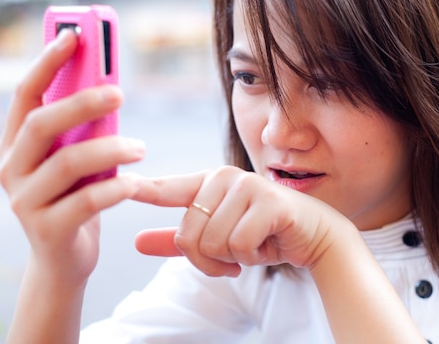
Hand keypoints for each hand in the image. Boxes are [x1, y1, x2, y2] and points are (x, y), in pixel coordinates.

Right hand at [0, 29, 144, 285]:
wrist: (63, 261)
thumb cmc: (74, 199)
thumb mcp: (75, 161)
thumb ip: (81, 131)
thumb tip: (109, 87)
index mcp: (15, 145)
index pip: (25, 95)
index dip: (46, 63)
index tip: (73, 36)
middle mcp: (11, 169)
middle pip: (41, 124)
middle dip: (81, 103)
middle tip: (119, 93)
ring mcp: (24, 202)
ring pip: (67, 162)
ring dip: (110, 149)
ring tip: (141, 147)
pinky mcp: (46, 230)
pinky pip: (86, 201)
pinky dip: (116, 188)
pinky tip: (136, 183)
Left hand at [133, 166, 345, 277]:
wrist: (315, 237)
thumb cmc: (265, 235)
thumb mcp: (218, 240)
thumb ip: (179, 241)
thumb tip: (136, 241)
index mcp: (211, 183)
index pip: (171, 188)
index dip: (146, 189)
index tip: (122, 184)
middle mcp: (227, 178)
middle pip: (188, 234)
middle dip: (208, 260)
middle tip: (233, 257)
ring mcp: (248, 186)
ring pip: (212, 242)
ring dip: (232, 259)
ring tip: (254, 245)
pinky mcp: (269, 202)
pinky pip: (239, 244)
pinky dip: (252, 256)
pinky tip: (269, 244)